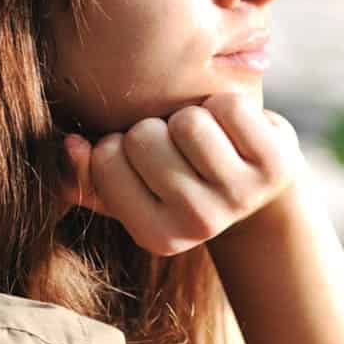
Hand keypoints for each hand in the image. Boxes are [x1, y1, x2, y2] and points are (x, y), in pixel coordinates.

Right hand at [59, 93, 301, 256]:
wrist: (257, 190)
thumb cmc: (179, 183)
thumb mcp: (128, 190)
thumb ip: (83, 176)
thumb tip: (68, 144)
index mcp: (157, 238)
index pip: (106, 157)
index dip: (118, 143)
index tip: (143, 162)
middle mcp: (200, 224)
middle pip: (144, 136)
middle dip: (155, 129)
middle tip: (178, 150)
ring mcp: (241, 196)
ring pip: (188, 122)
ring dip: (191, 116)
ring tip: (205, 140)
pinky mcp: (275, 164)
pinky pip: (230, 107)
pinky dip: (226, 105)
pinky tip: (234, 131)